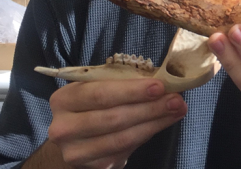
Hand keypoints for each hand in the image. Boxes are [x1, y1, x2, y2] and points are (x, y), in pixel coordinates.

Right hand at [46, 78, 186, 168]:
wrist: (75, 138)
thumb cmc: (92, 105)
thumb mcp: (98, 87)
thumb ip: (123, 83)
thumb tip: (164, 80)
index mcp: (64, 100)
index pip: (100, 94)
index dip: (132, 91)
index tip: (160, 86)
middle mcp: (64, 128)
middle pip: (113, 118)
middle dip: (150, 108)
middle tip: (176, 99)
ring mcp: (76, 151)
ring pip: (122, 138)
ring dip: (154, 122)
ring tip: (177, 110)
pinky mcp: (93, 166)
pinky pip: (126, 150)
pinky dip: (148, 134)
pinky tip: (163, 122)